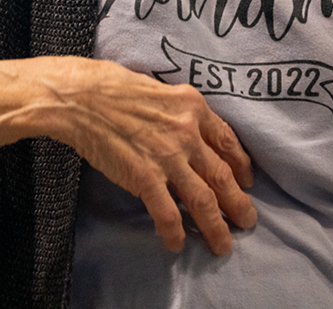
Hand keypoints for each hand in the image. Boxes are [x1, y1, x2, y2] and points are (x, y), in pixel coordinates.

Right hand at [45, 58, 255, 253]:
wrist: (84, 98)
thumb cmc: (117, 88)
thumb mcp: (163, 90)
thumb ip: (181, 113)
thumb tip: (193, 133)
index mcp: (194, 107)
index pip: (227, 140)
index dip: (241, 164)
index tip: (247, 180)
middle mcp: (188, 132)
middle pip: (222, 175)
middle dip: (238, 202)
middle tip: (247, 220)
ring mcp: (168, 157)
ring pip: (203, 199)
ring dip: (216, 226)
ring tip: (223, 244)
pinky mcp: (145, 177)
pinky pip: (167, 213)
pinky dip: (175, 232)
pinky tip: (176, 244)